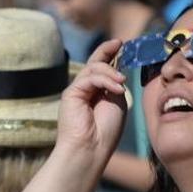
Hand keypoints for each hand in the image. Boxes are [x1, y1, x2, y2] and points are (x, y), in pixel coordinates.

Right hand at [55, 40, 128, 160]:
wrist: (92, 148)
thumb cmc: (106, 131)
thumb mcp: (117, 103)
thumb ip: (115, 85)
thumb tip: (118, 70)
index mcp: (97, 92)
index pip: (102, 67)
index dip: (109, 53)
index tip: (120, 43)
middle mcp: (86, 89)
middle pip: (95, 62)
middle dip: (106, 50)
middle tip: (119, 43)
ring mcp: (77, 90)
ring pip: (93, 69)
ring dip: (111, 72)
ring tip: (122, 83)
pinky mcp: (71, 93)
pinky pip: (89, 78)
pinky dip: (105, 80)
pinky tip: (117, 89)